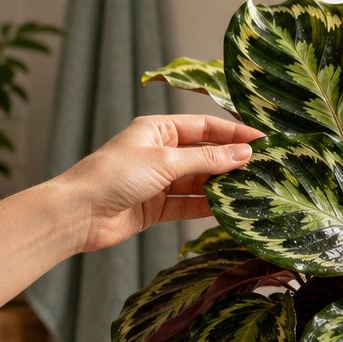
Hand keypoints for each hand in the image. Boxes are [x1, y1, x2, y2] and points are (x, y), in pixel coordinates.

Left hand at [54, 114, 263, 252]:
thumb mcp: (165, 161)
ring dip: (222, 186)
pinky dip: (207, 207)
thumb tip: (244, 154)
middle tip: (264, 168)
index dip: (234, 132)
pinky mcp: (156, 206)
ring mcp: (158, 181)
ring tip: (252, 190)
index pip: (205, 126)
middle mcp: (159, 152)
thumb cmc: (114, 175)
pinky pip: (188, 204)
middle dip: (231, 161)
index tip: (263, 140)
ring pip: (199, 181)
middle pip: (204, 154)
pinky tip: (229, 209)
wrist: (79, 214)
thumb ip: (207, 160)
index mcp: (158, 129)